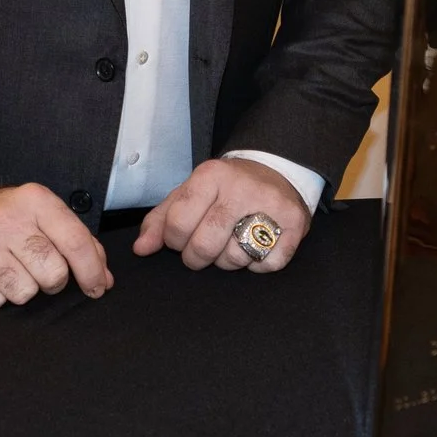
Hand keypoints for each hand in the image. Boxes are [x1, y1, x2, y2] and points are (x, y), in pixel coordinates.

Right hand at [0, 183, 109, 309]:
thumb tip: (104, 279)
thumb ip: (78, 242)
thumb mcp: (40, 214)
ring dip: (23, 289)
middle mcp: (6, 220)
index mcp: (34, 200)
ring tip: (10, 269)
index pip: (76, 242)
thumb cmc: (4, 218)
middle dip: (53, 281)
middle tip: (39, 270)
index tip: (97, 288)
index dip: (92, 272)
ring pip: (25, 293)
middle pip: (54, 273)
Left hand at [133, 157, 310, 272]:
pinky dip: (257, 265)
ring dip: (228, 261)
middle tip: (202, 249)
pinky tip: (255, 247)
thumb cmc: (226, 188)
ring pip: (236, 258)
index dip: (173, 240)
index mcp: (211, 175)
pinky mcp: (295, 224)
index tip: (180, 237)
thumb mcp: (190, 193)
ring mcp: (271, 205)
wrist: (278, 170)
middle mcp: (242, 187)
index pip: (178, 222)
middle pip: (205, 245)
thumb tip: (141, 249)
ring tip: (231, 243)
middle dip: (197, 257)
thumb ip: (161, 220)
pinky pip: (266, 265)